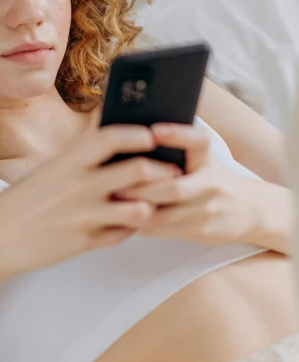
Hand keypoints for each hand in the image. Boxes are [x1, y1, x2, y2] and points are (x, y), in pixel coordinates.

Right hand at [0, 122, 182, 279]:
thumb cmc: (23, 200)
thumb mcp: (49, 169)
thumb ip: (80, 155)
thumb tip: (109, 131)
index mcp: (67, 161)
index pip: (111, 137)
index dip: (138, 133)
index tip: (155, 133)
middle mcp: (78, 185)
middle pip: (136, 170)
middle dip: (162, 170)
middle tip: (175, 170)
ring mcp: (84, 215)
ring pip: (138, 207)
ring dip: (153, 203)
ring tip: (160, 200)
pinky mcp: (85, 242)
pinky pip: (122, 234)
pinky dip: (132, 228)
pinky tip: (132, 223)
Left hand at [115, 123, 259, 246]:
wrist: (250, 209)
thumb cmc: (213, 178)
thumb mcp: (203, 159)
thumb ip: (177, 150)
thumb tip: (133, 138)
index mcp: (207, 160)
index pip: (198, 142)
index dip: (178, 135)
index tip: (155, 130)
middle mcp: (210, 184)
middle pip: (173, 188)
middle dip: (140, 188)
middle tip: (114, 182)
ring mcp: (205, 210)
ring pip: (164, 215)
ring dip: (135, 210)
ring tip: (111, 202)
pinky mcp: (199, 231)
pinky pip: (163, 231)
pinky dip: (140, 225)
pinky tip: (122, 219)